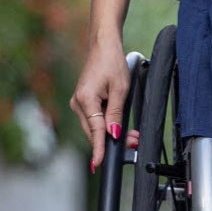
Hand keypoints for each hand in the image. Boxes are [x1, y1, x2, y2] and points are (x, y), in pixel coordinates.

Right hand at [70, 40, 131, 171]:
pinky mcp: (83, 102)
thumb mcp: (121, 89)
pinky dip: (106, 124)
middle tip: (133, 142)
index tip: (98, 164)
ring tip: (132, 134)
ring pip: (94, 127)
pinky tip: (119, 125)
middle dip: (112, 141)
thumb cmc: (112, 62)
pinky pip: (94, 120)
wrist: (103, 46)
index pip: (95, 130)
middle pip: (94, 132)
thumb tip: (113, 134)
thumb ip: (116, 114)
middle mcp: (77, 103)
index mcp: (86, 99)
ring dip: (111, 133)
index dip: (99, 149)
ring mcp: (78, 103)